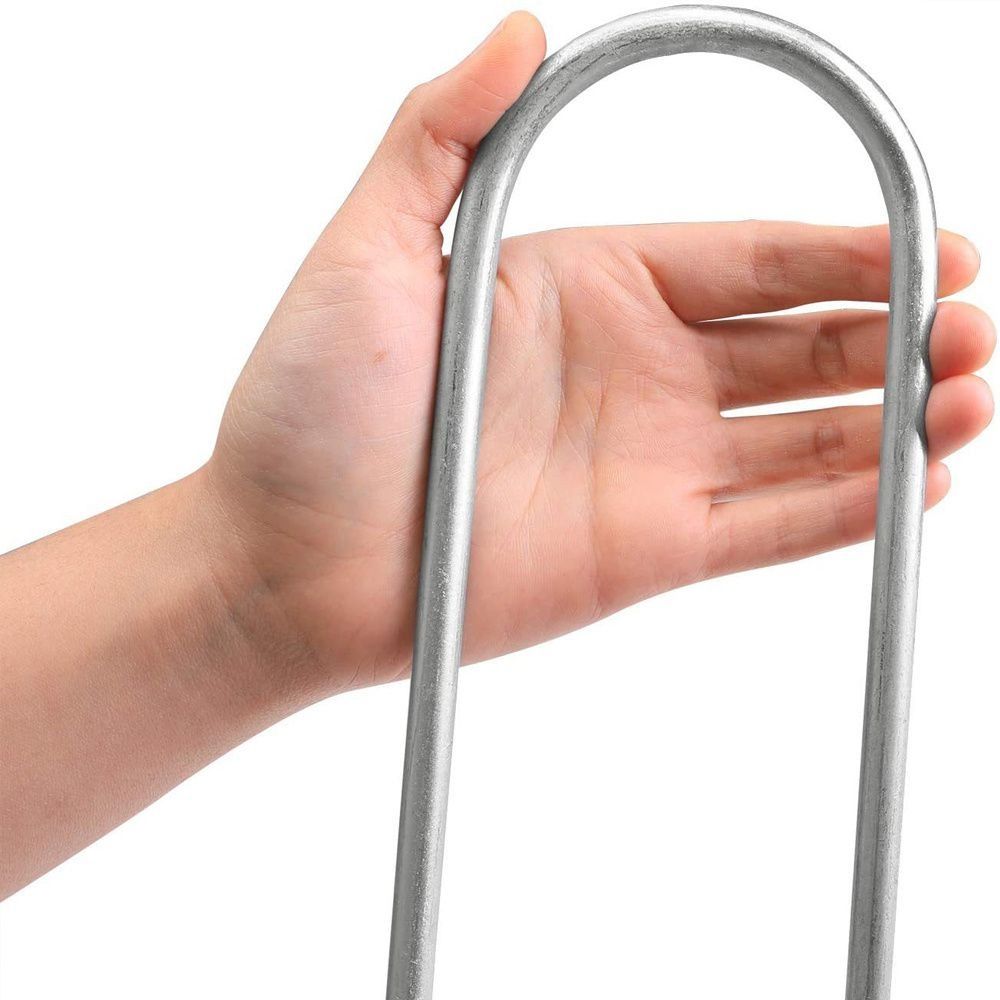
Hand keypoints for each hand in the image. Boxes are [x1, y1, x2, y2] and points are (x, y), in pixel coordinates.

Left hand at [203, 13, 992, 696]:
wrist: (283, 560)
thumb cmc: (307, 409)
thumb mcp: (365, 248)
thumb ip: (441, 136)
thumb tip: (517, 32)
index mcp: (585, 285)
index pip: (748, 259)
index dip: (847, 252)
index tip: (937, 244)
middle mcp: (631, 372)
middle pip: (799, 343)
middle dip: (898, 331)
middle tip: (976, 326)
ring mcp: (648, 466)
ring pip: (804, 438)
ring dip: (897, 419)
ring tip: (976, 397)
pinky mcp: (649, 553)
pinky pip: (771, 525)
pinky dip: (849, 508)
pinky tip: (918, 483)